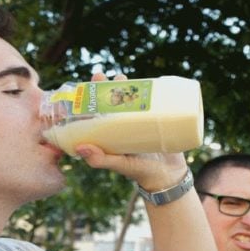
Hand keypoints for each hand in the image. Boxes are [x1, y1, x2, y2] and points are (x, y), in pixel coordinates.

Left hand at [74, 72, 187, 189]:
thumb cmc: (140, 172)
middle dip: (102, 88)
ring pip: (125, 100)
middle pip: (108, 103)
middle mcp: (119, 127)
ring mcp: (135, 123)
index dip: (86, 102)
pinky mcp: (151, 120)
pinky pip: (145, 104)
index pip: (93, 115)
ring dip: (121, 87)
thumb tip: (80, 148)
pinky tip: (142, 83)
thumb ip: (101, 159)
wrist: (169, 174)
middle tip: (99, 76)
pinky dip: (143, 92)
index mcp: (107, 136)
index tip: (81, 89)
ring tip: (120, 76)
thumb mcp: (120, 164)